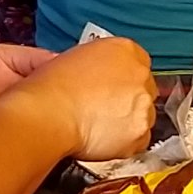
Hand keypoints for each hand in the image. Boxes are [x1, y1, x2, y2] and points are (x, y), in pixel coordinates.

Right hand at [37, 36, 162, 159]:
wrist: (48, 114)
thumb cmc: (53, 87)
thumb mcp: (77, 58)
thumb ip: (100, 63)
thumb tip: (102, 76)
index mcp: (124, 50)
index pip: (138, 62)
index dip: (123, 77)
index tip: (114, 87)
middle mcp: (139, 74)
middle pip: (144, 89)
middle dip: (128, 99)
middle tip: (103, 108)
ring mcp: (142, 104)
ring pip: (143, 115)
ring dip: (127, 121)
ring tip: (99, 125)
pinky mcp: (139, 132)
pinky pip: (139, 140)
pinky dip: (124, 143)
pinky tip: (102, 138)